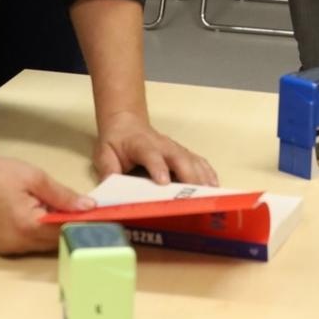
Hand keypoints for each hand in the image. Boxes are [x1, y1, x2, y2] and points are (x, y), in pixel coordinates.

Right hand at [0, 149, 91, 256]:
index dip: (84, 225)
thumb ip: (63, 195)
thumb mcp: (36, 179)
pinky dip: (39, 232)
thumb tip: (88, 207)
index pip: (65, 231)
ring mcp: (7, 247)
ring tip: (67, 212)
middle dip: (70, 228)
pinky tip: (44, 216)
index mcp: (27, 226)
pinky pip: (28, 243)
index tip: (101, 219)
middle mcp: (17, 243)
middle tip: (88, 215)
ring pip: (42, 245)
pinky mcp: (1, 246)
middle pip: (54, 242)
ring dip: (54, 231)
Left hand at [94, 110, 218, 185]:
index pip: (151, 155)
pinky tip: (215, 187)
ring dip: (202, 177)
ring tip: (210, 195)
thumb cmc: (116, 141)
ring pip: (192, 160)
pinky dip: (208, 173)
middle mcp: (163, 145)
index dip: (158, 167)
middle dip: (188, 176)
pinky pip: (199, 162)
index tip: (163, 183)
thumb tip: (110, 186)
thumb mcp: (104, 153)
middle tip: (195, 195)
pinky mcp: (183, 152)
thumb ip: (107, 168)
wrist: (127, 123)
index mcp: (141, 144)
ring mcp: (175, 148)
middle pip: (179, 158)